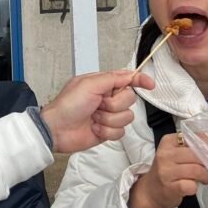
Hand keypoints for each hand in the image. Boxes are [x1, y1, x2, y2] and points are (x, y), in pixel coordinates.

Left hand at [40, 70, 154, 153]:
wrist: (57, 129)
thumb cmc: (68, 105)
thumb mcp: (89, 84)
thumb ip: (112, 78)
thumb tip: (130, 75)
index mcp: (103, 84)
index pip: (126, 78)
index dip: (140, 80)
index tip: (150, 85)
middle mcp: (107, 98)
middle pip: (130, 99)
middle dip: (115, 104)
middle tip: (98, 105)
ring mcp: (108, 115)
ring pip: (127, 117)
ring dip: (109, 119)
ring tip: (93, 118)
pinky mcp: (107, 131)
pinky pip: (121, 132)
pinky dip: (107, 132)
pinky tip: (94, 129)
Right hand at [128, 132, 207, 207]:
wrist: (151, 190)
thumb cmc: (169, 169)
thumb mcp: (177, 153)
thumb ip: (194, 147)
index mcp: (168, 141)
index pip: (194, 138)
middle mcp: (165, 154)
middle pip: (197, 154)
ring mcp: (166, 171)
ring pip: (197, 170)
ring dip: (206, 176)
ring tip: (205, 179)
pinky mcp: (170, 187)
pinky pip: (191, 185)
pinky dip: (196, 187)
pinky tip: (193, 186)